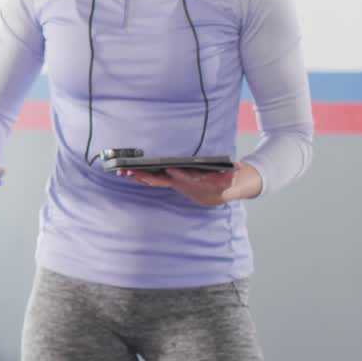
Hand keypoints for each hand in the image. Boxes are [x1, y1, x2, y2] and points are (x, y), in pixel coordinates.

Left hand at [120, 162, 262, 204]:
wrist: (219, 191)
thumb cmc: (223, 180)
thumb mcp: (229, 178)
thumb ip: (231, 174)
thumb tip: (238, 168)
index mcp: (196, 182)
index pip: (187, 178)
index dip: (179, 175)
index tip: (171, 170)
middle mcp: (182, 184)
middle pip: (163, 181)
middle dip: (148, 177)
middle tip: (133, 171)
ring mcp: (174, 184)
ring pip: (154, 181)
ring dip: (139, 176)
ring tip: (123, 170)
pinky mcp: (169, 181)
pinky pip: (152, 180)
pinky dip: (140, 176)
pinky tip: (126, 171)